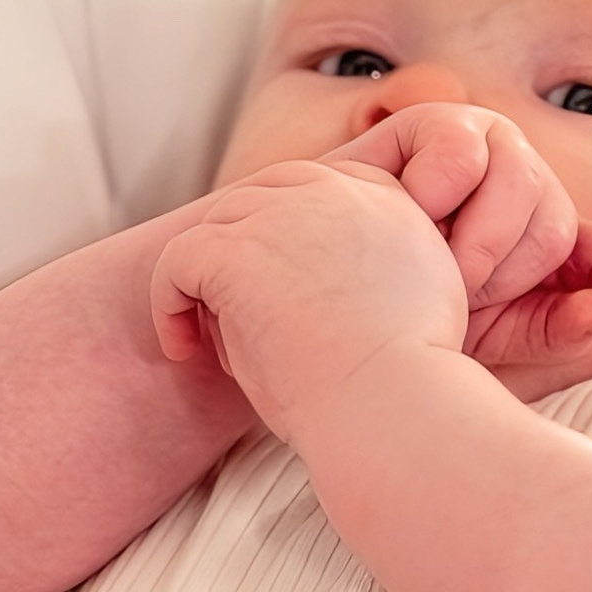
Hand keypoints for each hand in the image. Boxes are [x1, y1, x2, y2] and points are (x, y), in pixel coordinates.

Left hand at [150, 158, 466, 436]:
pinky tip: (182, 348)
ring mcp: (283, 214)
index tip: (281, 286)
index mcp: (388, 202)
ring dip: (214, 282)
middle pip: (263, 197)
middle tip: (239, 313)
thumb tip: (322, 280)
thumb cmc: (405, 384)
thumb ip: (378, 267)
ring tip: (224, 346)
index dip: (288, 230)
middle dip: (245, 251)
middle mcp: (338, 191)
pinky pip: (178, 260)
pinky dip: (169, 303)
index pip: (320, 186)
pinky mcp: (236, 251)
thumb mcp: (422, 302)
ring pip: (221, 229)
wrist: (394, 405)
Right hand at [328, 104, 591, 374]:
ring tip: (427, 263)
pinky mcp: (441, 123)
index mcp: (547, 245)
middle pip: (560, 225)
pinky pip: (464, 156)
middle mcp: (528, 190)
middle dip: (503, 275)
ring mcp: (489, 149)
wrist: (314, 293)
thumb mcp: (480, 342)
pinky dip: (433, 197)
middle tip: (452, 295)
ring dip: (471, 243)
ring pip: (523, 184)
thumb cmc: (397, 317)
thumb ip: (544, 332)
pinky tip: (404, 213)